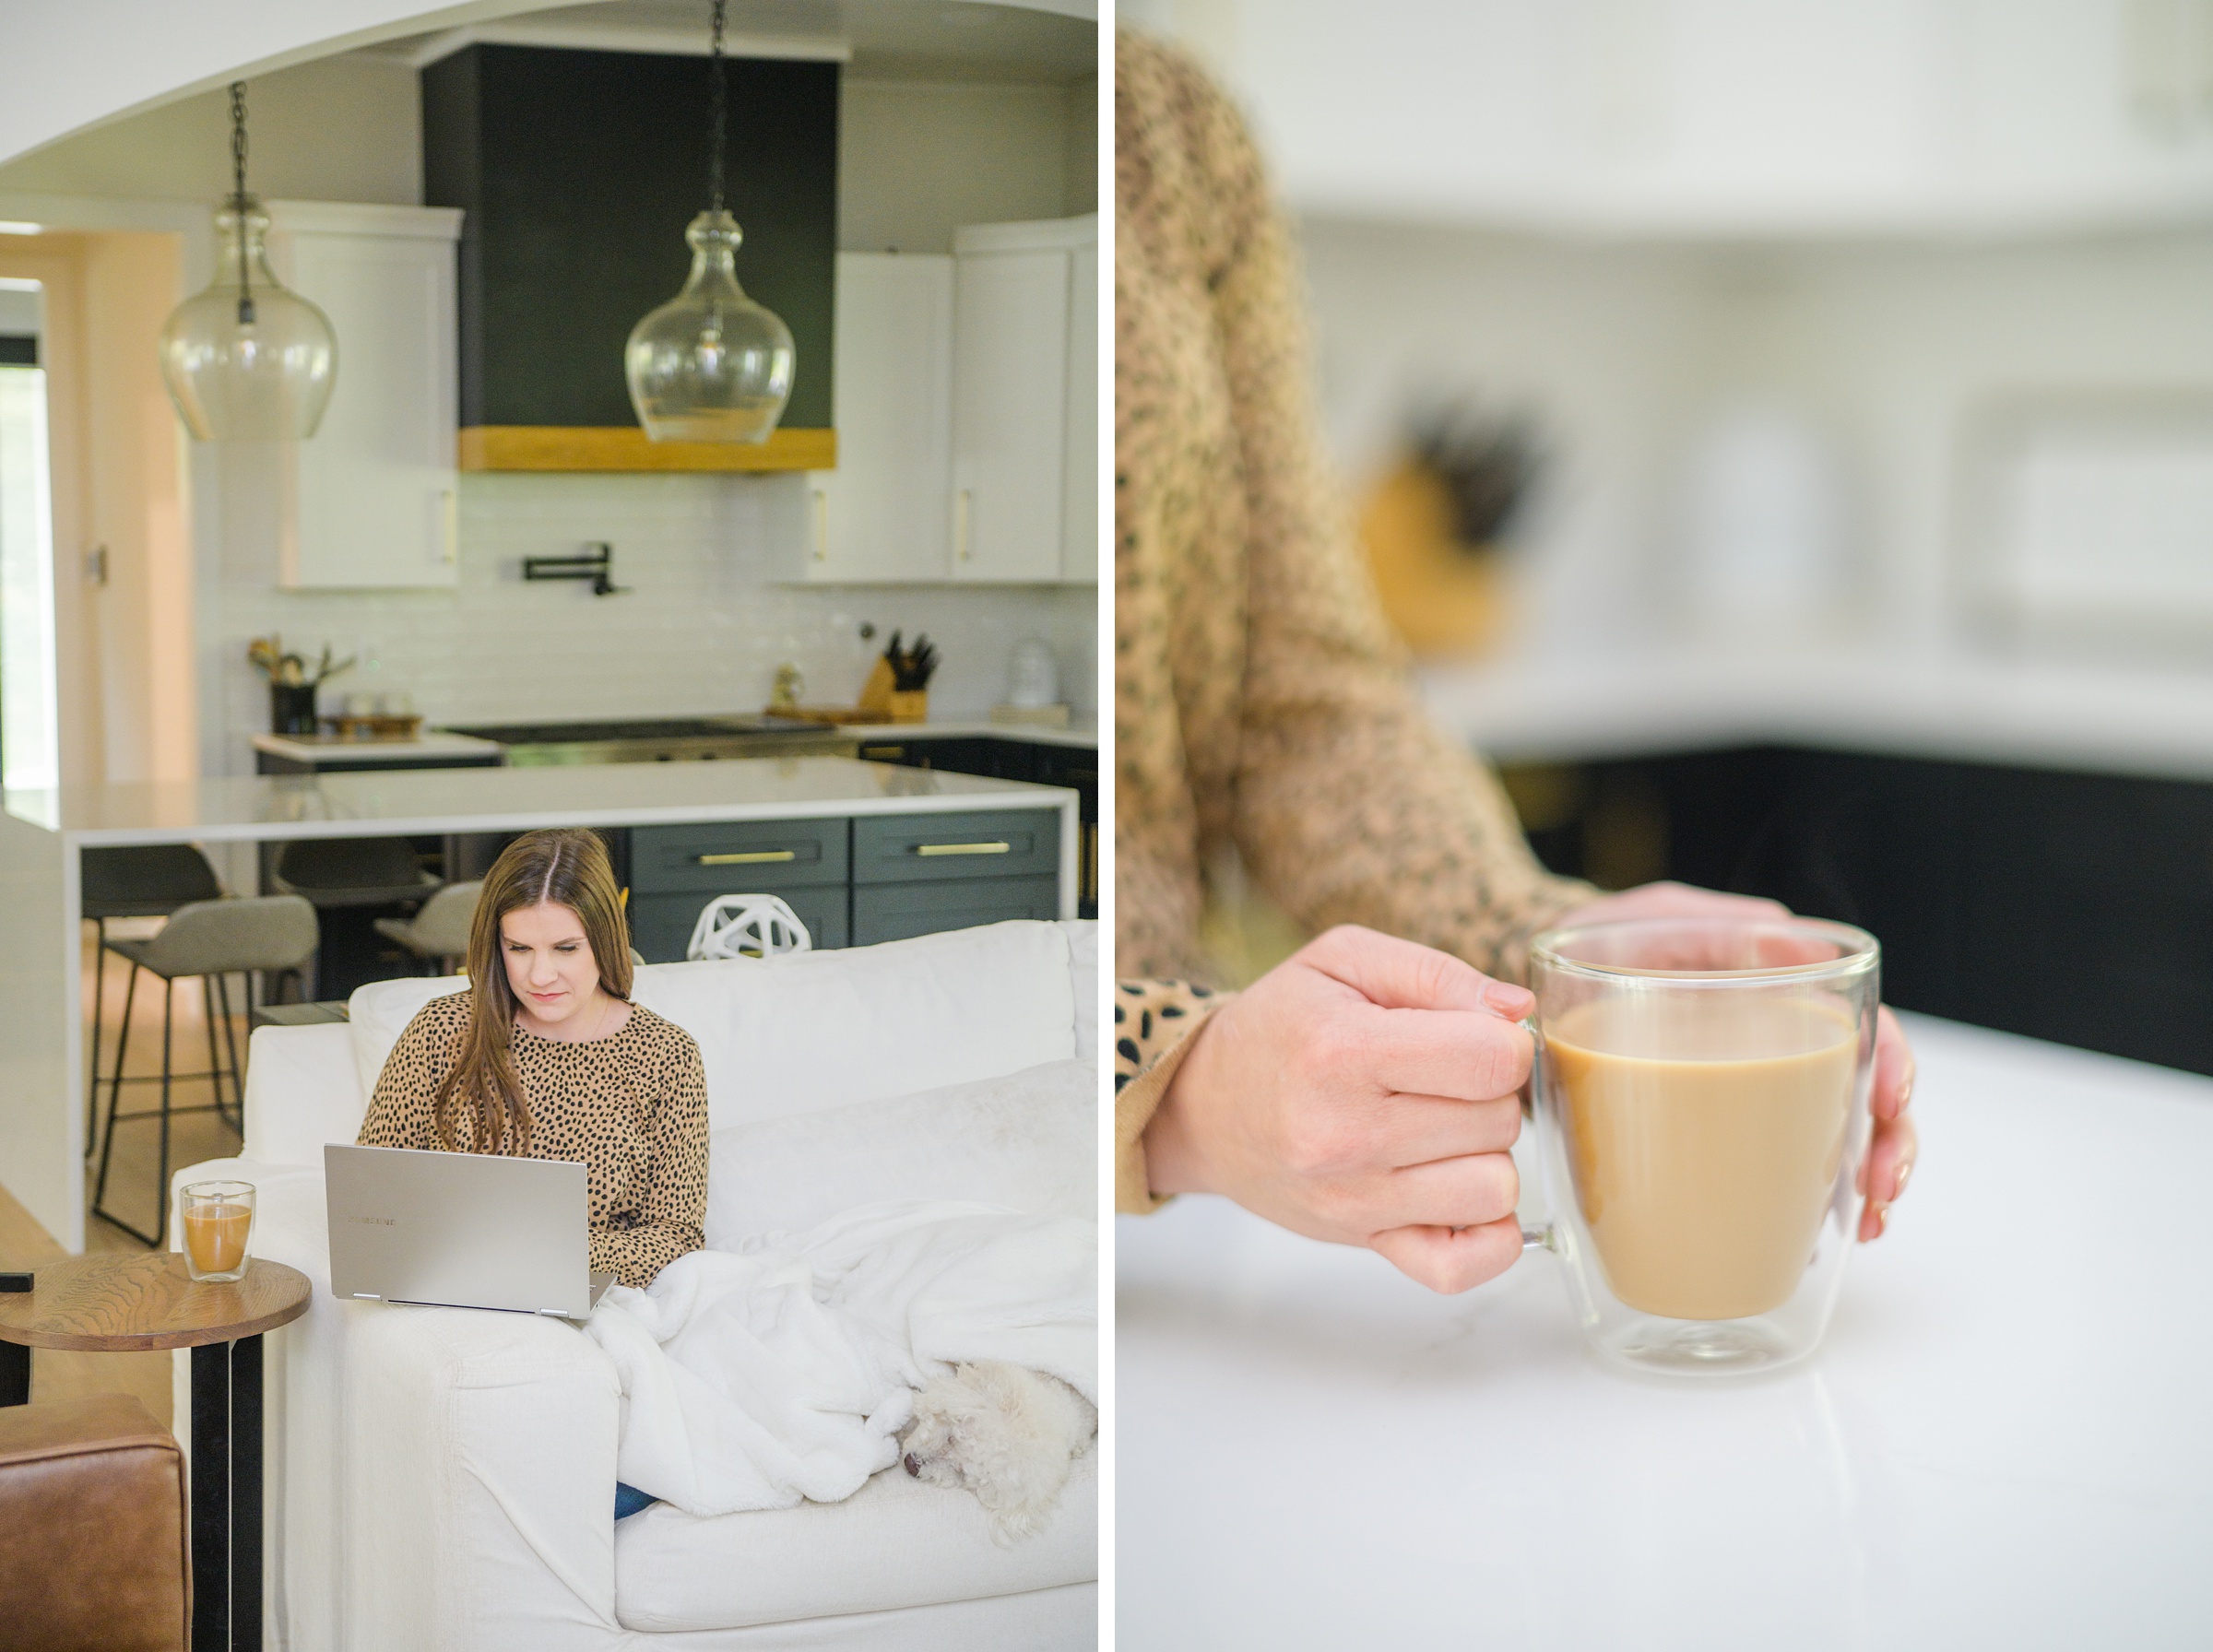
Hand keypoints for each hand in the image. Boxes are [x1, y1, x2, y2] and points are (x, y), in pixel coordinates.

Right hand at [1142, 925, 1534, 1293]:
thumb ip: (1436, 973)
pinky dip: (1486, 1236)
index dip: (1506, 1042)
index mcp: (1343, 1050)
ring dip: (1486, 1155)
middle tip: (1444, 1079)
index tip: (1476, 1036)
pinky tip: (1460, 1190)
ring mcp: (1355, 1199)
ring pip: (1495, 1190)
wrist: (1202, 1107)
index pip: (1490, 1061)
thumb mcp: (1342, 961)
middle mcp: (1346, 1134)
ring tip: (1442, 1130)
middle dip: (1491, 1093)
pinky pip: (1461, 1268)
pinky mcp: (1364, 1242)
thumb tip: (1519, 1011)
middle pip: (1500, 1122)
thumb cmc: (1278, 1027)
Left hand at [1552, 881, 1917, 1241]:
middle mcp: (1773, 1036)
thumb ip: (1722, 930)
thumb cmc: (1598, 937)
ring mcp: (1746, 1082)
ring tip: (1864, 1222)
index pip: (1858, 1020)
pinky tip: (1816, 1235)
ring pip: (1832, 1132)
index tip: (1889, 1099)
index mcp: (1773, 984)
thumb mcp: (1653, 921)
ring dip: (1861, 1180)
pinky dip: (1806, 1198)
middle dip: (1888, 1140)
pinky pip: (1772, 1162)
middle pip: (1861, 1087)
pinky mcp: (1713, 1121)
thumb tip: (1808, 950)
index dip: (1889, 1059)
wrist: (1530, 974)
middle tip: (1879, 1186)